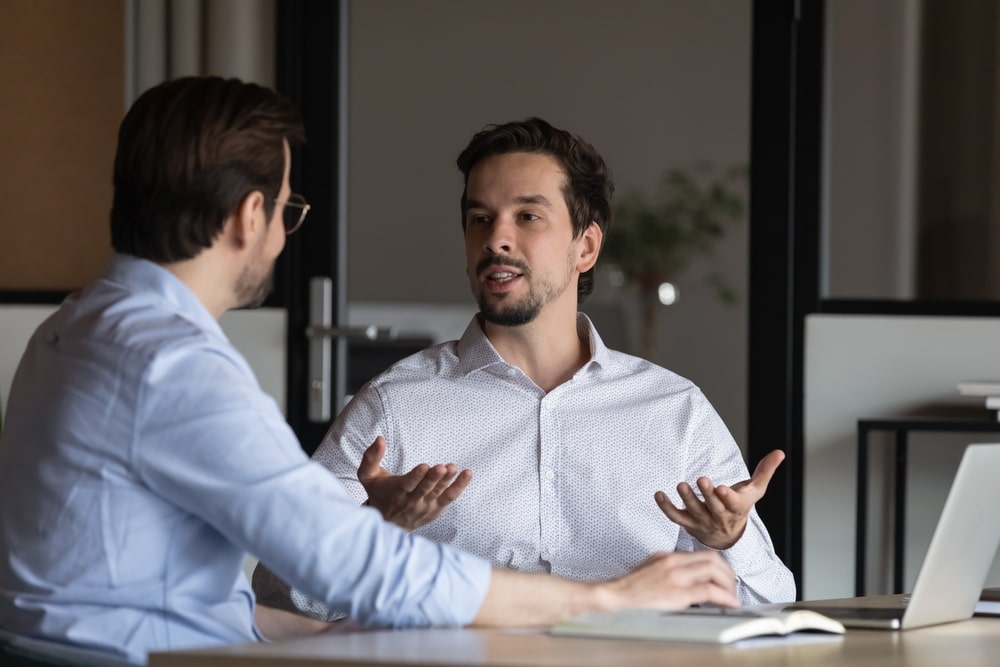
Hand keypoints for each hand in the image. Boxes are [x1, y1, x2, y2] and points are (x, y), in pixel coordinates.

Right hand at [358, 436, 472, 530]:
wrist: (388, 523)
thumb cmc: (378, 493)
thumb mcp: (367, 476)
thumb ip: (371, 457)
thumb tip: (379, 438)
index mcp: (395, 492)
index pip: (407, 485)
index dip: (416, 476)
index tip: (424, 466)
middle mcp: (411, 502)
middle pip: (425, 489)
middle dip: (433, 478)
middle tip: (442, 467)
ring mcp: (426, 507)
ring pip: (438, 493)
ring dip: (447, 481)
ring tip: (454, 468)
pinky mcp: (436, 509)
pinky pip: (450, 497)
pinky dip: (459, 486)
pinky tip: (467, 474)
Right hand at [603, 551, 738, 609]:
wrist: (613, 597)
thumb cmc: (628, 590)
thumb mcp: (649, 571)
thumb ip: (667, 571)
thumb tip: (684, 580)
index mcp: (667, 557)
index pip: (702, 554)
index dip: (719, 566)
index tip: (724, 577)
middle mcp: (673, 562)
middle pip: (713, 558)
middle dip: (728, 573)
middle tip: (732, 586)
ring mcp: (676, 576)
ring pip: (715, 571)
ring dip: (729, 584)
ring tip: (732, 596)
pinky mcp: (677, 593)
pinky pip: (710, 591)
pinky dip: (725, 597)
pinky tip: (730, 604)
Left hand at [654, 449, 784, 549]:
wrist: (728, 537)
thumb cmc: (740, 507)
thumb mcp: (755, 490)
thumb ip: (765, 471)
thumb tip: (780, 452)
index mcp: (737, 508)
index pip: (734, 504)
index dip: (728, 497)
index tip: (722, 488)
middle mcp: (720, 517)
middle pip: (713, 507)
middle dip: (707, 495)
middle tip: (701, 480)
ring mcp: (703, 522)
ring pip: (694, 512)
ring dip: (687, 499)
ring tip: (681, 485)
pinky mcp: (688, 523)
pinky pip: (676, 517)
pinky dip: (666, 507)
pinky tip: (659, 494)